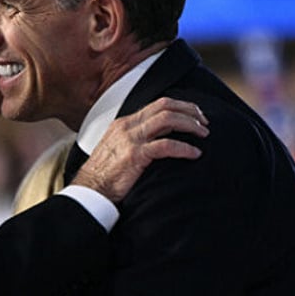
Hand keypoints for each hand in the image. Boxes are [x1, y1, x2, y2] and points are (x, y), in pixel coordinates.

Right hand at [73, 97, 208, 201]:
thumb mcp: (119, 150)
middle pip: (165, 106)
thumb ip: (136, 140)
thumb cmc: (104, 175)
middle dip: (189, 110)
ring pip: (167, 120)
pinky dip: (184, 147)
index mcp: (124, 123)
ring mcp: (130, 139)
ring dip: (190, 125)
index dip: (180, 107)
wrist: (89, 190)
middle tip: (204, 122)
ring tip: (204, 134)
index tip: (195, 115)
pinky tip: (194, 154)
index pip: (157, 104)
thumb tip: (160, 138)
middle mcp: (127, 126)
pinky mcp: (135, 155)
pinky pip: (166, 145)